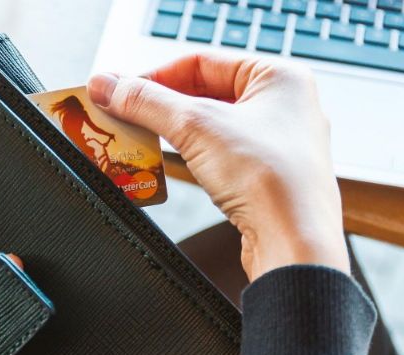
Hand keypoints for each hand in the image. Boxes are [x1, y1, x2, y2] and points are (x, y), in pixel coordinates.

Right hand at [88, 54, 348, 280]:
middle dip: (160, 107)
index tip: (119, 90)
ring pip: (212, 126)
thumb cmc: (274, 181)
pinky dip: (192, 156)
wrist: (295, 244)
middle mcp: (284, 106)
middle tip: (123, 115)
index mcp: (280, 77)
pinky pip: (220, 155)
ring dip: (173, 133)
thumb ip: (146, 102)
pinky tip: (171, 165)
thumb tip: (109, 85)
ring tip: (139, 139)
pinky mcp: (267, 178)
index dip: (155, 76)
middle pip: (205, 93)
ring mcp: (278, 144)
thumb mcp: (195, 127)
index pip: (201, 61)